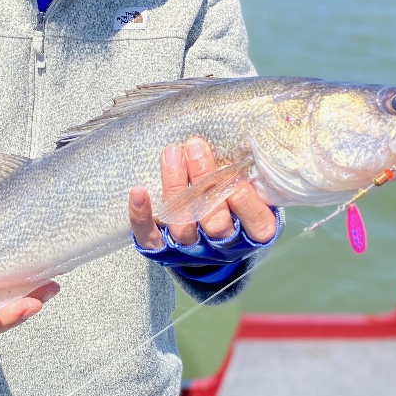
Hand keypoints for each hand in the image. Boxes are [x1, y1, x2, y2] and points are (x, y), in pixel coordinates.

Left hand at [129, 138, 276, 248]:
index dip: (245, 199)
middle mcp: (223, 246)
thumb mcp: (252, 191)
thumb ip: (247, 176)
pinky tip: (138, 192)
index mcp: (252, 234)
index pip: (256, 223)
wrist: (205, 242)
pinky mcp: (162, 250)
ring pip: (182, 226)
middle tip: (196, 147)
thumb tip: (242, 145)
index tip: (233, 169)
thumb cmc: (234, 203)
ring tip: (172, 153)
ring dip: (175, 187)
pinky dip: (142, 216)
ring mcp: (191, 250)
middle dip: (204, 181)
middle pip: (216, 222)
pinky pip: (150, 236)